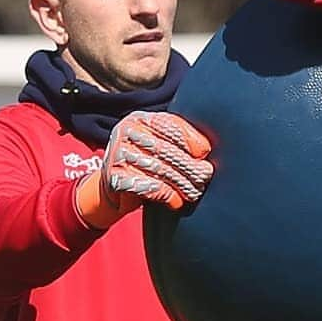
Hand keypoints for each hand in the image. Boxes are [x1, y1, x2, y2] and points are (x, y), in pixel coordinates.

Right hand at [77, 111, 213, 228]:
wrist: (114, 186)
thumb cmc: (147, 160)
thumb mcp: (160, 141)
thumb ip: (179, 137)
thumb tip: (205, 149)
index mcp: (140, 119)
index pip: (168, 125)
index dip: (190, 138)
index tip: (205, 152)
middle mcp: (126, 132)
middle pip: (165, 149)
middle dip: (190, 164)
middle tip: (206, 174)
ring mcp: (118, 154)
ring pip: (160, 169)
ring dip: (183, 183)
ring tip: (197, 190)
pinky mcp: (115, 178)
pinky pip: (149, 186)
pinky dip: (168, 195)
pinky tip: (178, 201)